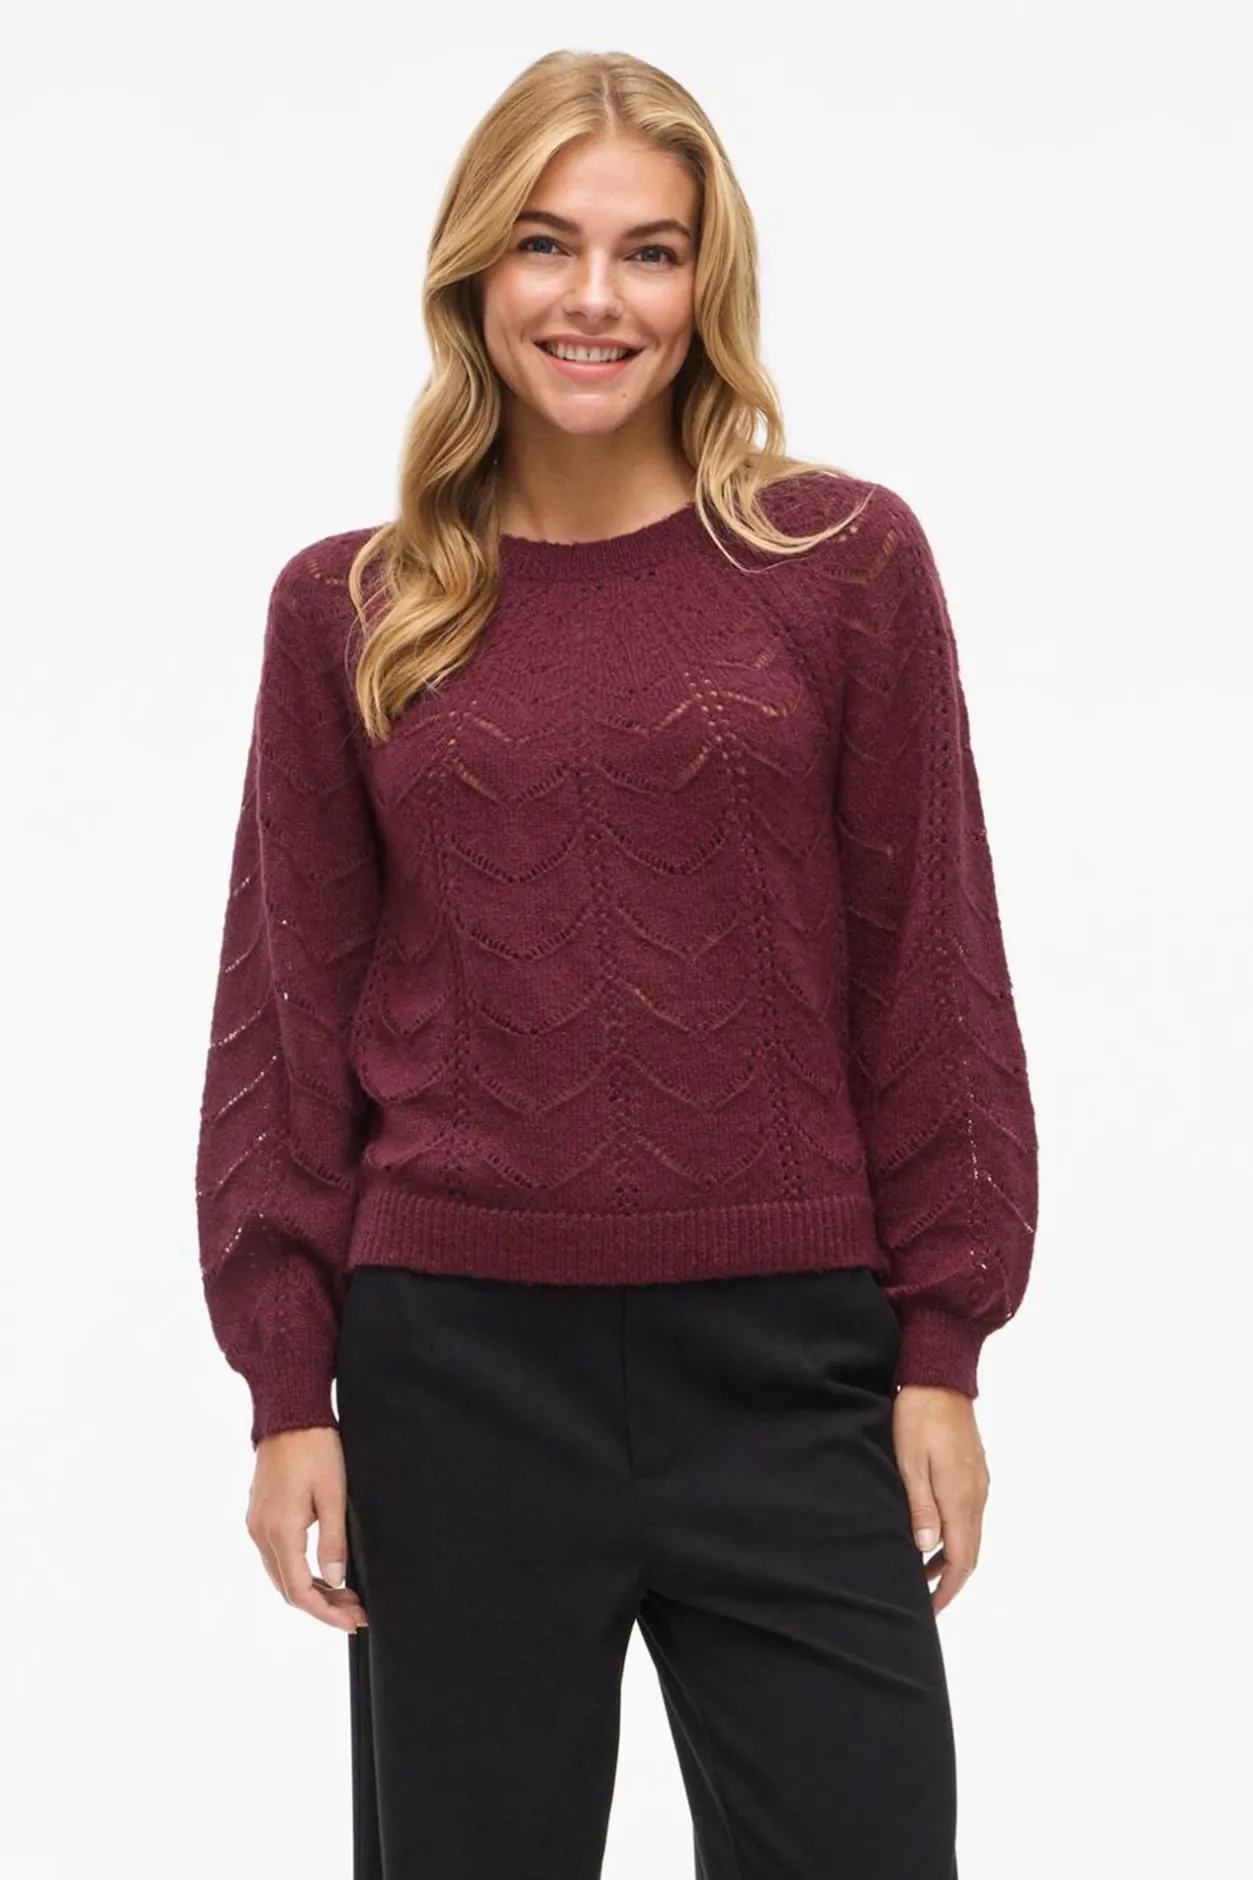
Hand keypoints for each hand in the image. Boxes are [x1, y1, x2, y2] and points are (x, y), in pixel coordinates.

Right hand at [245, 1426, 368, 1632]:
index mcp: (280, 1531)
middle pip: (288, 1589)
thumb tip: (336, 1582)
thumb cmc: (315, 1448)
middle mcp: (261, 1533)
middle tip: (356, 1611)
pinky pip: (276, 1556)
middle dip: (322, 1606)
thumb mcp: (333, 1494)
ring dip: (312, 1590)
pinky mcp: (259, 1515)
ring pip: (281, 1574)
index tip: (353, 1621)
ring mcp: (257, 1524)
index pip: (300, 1592)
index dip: (326, 1613)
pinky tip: (323, 1571)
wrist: (289, 1414)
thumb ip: (333, 1541)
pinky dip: (299, 1571)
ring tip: (346, 1595)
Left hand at [891, 1385, 989, 1615]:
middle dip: (951, 1581)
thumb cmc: (919, 1416)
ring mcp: (979, 1483)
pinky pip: (971, 1516)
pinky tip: (935, 1534)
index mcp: (960, 1497)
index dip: (947, 1590)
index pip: (960, 1560)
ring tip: (922, 1573)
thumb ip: (920, 1506)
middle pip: (970, 1553)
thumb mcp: (909, 1461)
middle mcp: (976, 1495)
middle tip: (927, 1601)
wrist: (940, 1377)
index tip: (931, 1610)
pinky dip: (956, 1536)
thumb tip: (925, 1549)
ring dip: (951, 1558)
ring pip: (971, 1535)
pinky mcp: (976, 1472)